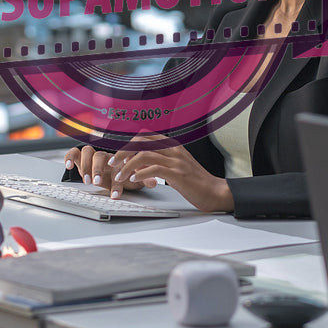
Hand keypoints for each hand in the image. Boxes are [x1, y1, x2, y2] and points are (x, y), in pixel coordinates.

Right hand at [62, 143, 153, 192]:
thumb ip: (142, 180)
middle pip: (100, 156)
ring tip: (86, 181)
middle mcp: (105, 156)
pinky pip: (73, 152)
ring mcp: (92, 155)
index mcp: (118, 160)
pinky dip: (70, 157)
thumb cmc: (123, 175)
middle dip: (98, 170)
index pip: (117, 165)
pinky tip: (69, 167)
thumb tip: (154, 182)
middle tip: (97, 183)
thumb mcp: (133, 180)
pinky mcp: (80, 156)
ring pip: (87, 152)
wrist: (111, 168)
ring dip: (85, 166)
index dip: (116, 181)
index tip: (115, 195)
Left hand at [109, 145, 233, 212]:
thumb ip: (157, 163)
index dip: (128, 144)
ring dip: (127, 166)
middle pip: (140, 142)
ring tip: (119, 177)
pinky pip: (154, 169)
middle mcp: (173, 149)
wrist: (214, 192)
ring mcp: (176, 160)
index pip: (144, 136)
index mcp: (172, 145)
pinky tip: (134, 181)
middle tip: (113, 164)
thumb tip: (137, 165)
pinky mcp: (178, 174)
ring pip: (144, 155)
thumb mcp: (175, 167)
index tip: (118, 156)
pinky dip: (140, 174)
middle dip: (123, 152)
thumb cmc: (194, 182)